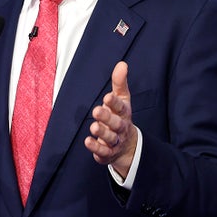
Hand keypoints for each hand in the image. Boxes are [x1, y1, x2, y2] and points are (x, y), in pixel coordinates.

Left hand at [84, 61, 136, 177]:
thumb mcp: (122, 99)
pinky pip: (103, 152)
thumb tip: (122, 64)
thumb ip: (120, 82)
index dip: (115, 103)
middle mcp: (121, 128)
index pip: (121, 107)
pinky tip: (87, 141)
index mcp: (124, 113)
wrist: (128, 146)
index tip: (107, 97)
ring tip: (93, 127)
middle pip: (116, 124)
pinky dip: (96, 148)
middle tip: (96, 111)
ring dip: (102, 133)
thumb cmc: (121, 117)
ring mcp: (115, 141)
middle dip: (107, 118)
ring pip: (110, 138)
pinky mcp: (108, 153)